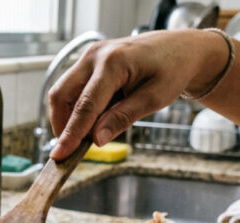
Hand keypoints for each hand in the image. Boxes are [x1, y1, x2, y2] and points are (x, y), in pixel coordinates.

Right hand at [47, 30, 229, 159]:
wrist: (178, 49)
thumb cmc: (172, 71)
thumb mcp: (154, 99)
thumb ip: (123, 118)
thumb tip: (96, 139)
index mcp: (114, 62)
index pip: (86, 104)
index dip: (72, 133)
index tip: (61, 155)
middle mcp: (95, 55)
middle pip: (62, 94)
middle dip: (62, 125)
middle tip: (72, 149)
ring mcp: (89, 56)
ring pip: (63, 92)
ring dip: (69, 117)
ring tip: (91, 132)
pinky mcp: (89, 62)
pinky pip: (72, 88)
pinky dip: (77, 107)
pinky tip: (96, 118)